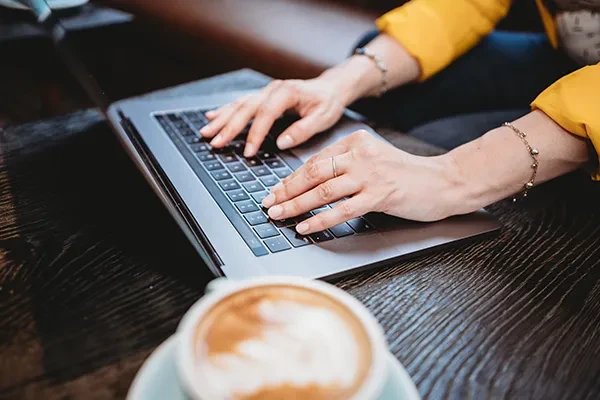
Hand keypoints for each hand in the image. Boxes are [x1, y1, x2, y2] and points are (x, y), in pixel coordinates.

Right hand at [200, 78, 345, 156]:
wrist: (331, 88)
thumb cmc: (328, 103)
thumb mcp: (323, 118)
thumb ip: (302, 130)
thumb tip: (282, 143)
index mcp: (287, 93)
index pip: (266, 114)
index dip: (255, 134)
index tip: (248, 152)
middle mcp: (273, 89)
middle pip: (245, 108)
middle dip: (228, 127)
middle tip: (215, 142)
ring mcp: (266, 91)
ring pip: (239, 104)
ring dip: (221, 118)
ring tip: (206, 132)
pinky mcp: (263, 96)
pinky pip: (241, 102)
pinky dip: (225, 110)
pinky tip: (212, 116)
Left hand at [261, 130, 468, 234]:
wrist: (444, 182)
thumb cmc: (408, 175)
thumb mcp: (374, 160)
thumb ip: (347, 166)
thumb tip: (311, 185)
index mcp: (356, 142)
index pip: (315, 160)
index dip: (291, 178)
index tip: (276, 190)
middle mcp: (360, 154)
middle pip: (313, 173)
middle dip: (286, 190)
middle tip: (268, 203)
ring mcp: (370, 174)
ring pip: (323, 190)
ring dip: (296, 205)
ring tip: (278, 215)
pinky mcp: (380, 195)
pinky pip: (341, 210)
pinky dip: (319, 220)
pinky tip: (305, 227)